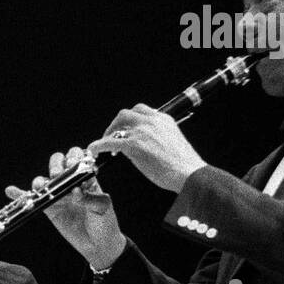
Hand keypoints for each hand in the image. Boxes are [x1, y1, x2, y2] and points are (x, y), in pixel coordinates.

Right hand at [5, 148, 125, 268]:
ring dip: (40, 181)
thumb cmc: (105, 222)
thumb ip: (89, 198)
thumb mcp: (103, 207)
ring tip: (41, 188)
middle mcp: (71, 183)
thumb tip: (75, 191)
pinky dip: (20, 195)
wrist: (98, 245)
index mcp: (86, 177)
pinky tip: (11, 191)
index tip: (73, 166)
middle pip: (58, 163)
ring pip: (44, 180)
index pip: (77, 158)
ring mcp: (58, 195)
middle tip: (57, 175)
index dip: (73, 157)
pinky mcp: (49, 208)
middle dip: (56, 165)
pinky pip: (33, 199)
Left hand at [87, 104, 206, 192]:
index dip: (130, 119)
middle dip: (116, 123)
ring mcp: (142, 132)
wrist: (189, 173)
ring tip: (104, 145)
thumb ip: (157, 137)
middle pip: (126, 113)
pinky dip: (99, 145)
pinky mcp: (134, 144)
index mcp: (163, 119)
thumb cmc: (183, 165)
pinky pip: (109, 142)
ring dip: (108, 134)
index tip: (126, 128)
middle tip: (111, 135)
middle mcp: (152, 121)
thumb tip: (140, 144)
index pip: (141, 111)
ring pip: (117, 125)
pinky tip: (94, 151)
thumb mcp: (171, 142)